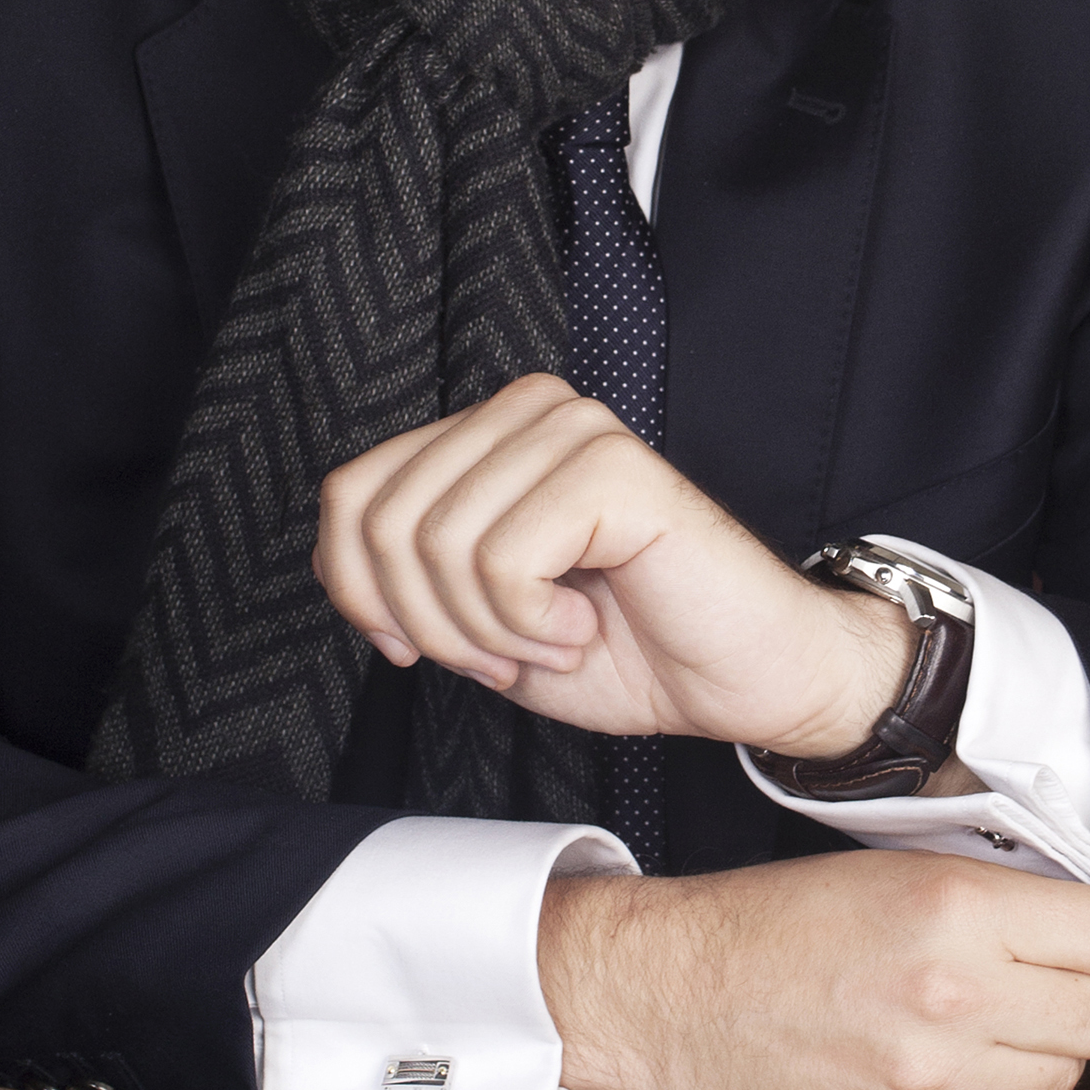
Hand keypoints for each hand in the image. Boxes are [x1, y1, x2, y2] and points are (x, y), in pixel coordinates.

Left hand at [314, 374, 914, 759]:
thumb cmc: (629, 648)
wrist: (744, 678)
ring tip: (552, 639)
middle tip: (504, 653)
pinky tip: (581, 625)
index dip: (360, 592)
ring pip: (438, 543)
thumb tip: (344, 566)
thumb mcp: (478, 621)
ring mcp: (573, 430)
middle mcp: (526, 411)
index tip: (421, 647)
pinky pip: (502, 559)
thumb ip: (408, 578)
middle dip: (428, 625)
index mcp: (488, 434)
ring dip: (486, 632)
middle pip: (382, 520)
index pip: (350, 492)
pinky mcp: (612, 468)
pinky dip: (529, 625)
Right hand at [535, 848, 1089, 1089]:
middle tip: (1073, 981)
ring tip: (995, 1020)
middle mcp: (954, 996)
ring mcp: (930, 1079)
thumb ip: (1002, 903)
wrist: (667, 992)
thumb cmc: (770, 921)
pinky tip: (944, 1061)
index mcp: (956, 907)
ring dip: (1050, 1053)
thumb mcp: (894, 871)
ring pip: (1062, 1080)